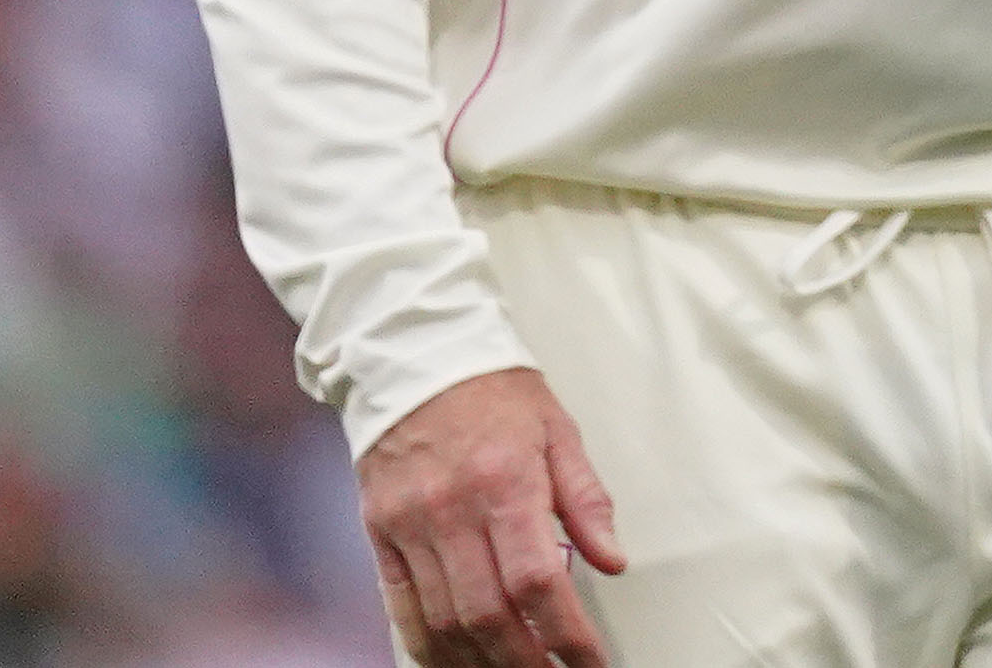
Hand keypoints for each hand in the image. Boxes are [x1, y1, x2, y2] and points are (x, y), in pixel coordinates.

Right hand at [358, 367, 626, 667]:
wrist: (415, 354)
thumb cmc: (495, 391)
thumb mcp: (558, 431)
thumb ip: (586, 499)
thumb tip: (611, 559)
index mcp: (506, 481)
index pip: (538, 582)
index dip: (566, 636)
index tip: (587, 662)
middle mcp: (452, 509)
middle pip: (488, 615)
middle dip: (524, 661)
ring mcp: (410, 524)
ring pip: (443, 621)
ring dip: (479, 662)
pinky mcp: (380, 532)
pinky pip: (401, 607)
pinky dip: (428, 646)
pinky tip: (456, 661)